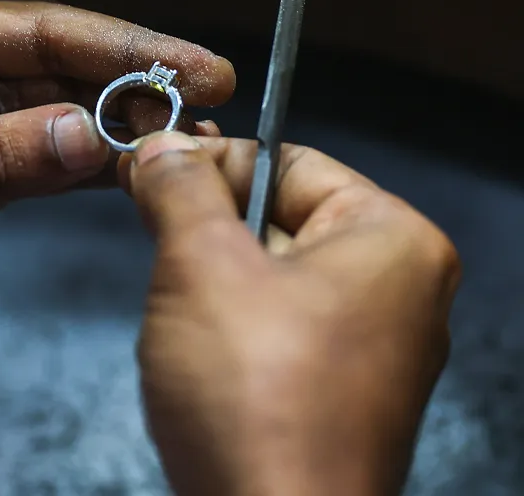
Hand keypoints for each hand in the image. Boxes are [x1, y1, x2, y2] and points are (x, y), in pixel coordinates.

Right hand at [119, 132, 460, 495]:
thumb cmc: (255, 400)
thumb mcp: (202, 264)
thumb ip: (181, 188)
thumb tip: (162, 147)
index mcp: (391, 241)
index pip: (290, 161)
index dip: (215, 160)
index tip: (155, 164)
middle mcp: (396, 289)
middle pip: (281, 213)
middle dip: (209, 220)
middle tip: (150, 218)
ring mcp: (369, 344)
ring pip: (271, 268)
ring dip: (211, 270)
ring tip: (175, 293)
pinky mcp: (336, 387)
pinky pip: (275, 320)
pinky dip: (228, 315)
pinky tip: (196, 339)